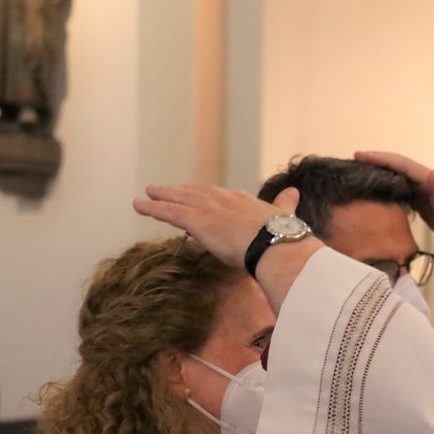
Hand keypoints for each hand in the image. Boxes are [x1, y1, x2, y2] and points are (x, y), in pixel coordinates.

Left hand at [133, 184, 300, 266]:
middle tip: (165, 188)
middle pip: (196, 192)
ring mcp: (209, 209)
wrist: (276, 244)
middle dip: (180, 190)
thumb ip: (285, 204)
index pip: (220, 196)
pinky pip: (169, 212)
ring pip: (179, 199)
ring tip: (149, 193)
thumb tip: (294, 192)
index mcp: (243, 200)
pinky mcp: (197, 221)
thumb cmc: (283, 237)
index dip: (207, 195)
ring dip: (162, 195)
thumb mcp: (284, 216)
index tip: (199, 194)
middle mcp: (224, 199)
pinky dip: (152, 208)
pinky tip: (139, 205)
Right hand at [353, 151, 433, 248]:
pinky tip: (374, 193)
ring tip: (357, 172)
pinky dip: (384, 188)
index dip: (380, 158)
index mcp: (426, 178)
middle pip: (393, 166)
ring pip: (394, 178)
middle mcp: (421, 181)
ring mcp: (419, 190)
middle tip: (353, 158)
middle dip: (374, 161)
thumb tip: (431, 173)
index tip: (361, 155)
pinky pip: (398, 191)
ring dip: (377, 173)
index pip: (399, 163)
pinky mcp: (419, 202)